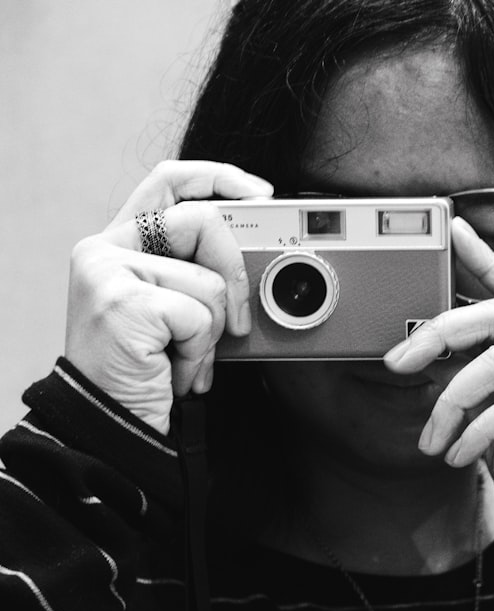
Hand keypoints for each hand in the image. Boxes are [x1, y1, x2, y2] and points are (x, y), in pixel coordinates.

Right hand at [65, 161, 272, 433]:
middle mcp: (106, 248)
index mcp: (122, 242)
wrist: (113, 425)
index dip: (220, 177)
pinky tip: (173, 369)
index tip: (261, 194)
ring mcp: (107, 271)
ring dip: (211, 331)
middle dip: (237, 272)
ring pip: (209, 279)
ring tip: (183, 356)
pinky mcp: (120, 301)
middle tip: (236, 321)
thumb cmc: (149, 371)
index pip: (170, 180)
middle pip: (202, 220)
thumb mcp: (179, 309)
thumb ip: (200, 270)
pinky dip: (199, 351)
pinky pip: (198, 314)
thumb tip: (260, 254)